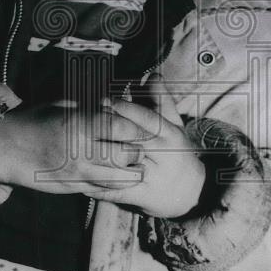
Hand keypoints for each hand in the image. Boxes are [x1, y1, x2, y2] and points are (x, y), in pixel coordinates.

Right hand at [0, 101, 146, 193]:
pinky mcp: (71, 187)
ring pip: (118, 179)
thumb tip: (116, 108)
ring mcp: (76, 173)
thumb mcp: (61, 106)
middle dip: (136, 151)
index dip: (136, 127)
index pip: (121, 128)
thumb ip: (90, 109)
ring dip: (130, 171)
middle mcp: (80, 151)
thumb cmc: (32, 120)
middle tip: (139, 145)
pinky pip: (102, 190)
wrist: (3, 148)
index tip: (140, 125)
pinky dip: (114, 184)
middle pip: (125, 155)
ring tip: (132, 163)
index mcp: (78, 125)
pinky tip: (116, 175)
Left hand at [88, 75, 204, 217]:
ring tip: (77, 150)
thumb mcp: (173, 125)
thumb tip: (152, 74)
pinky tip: (82, 182)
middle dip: (109, 131)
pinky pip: (120, 192)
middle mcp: (163, 155)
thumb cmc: (176, 151)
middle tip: (84, 121)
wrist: (194, 191)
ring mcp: (155, 176)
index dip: (127, 109)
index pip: (148, 119)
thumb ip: (160, 101)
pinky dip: (101, 188)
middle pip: (134, 140)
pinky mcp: (146, 196)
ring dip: (100, 160)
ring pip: (125, 166)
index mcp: (170, 134)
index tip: (106, 99)